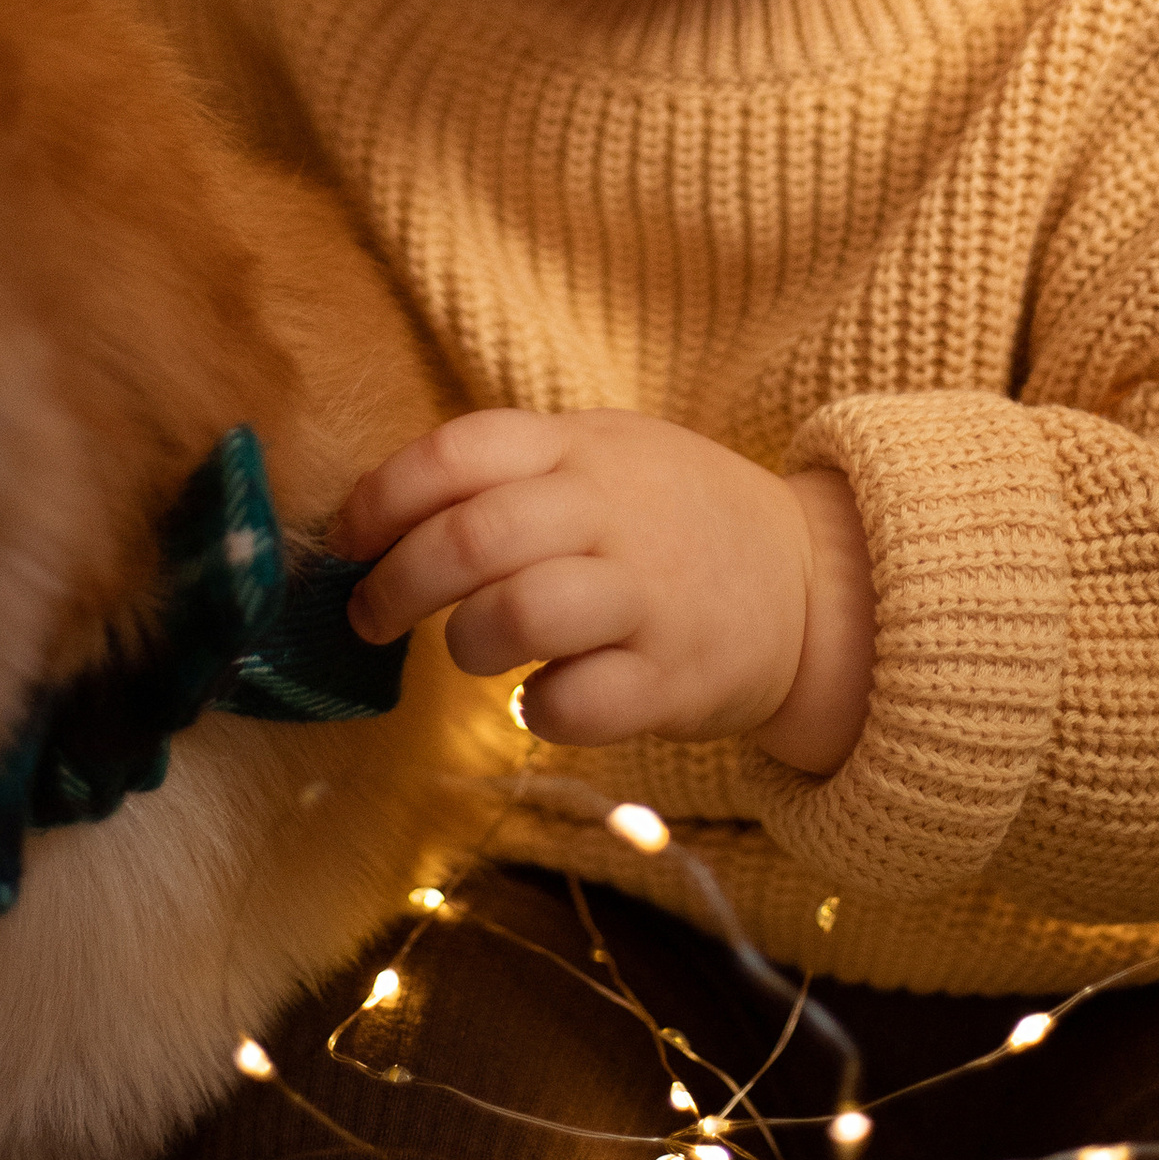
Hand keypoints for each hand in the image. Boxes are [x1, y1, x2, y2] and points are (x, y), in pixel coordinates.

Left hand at [332, 407, 873, 768]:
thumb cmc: (671, 519)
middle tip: (372, 618)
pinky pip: (575, 704)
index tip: (347, 542)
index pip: (457, 453)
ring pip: (517, 615)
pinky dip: (537, 709)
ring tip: (469, 651)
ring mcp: (647, 596)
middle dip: (396, 584)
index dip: (381, 499)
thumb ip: (506, 472)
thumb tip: (374, 514)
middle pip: (472, 537)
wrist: (811, 582)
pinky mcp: (673, 680)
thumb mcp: (602, 456)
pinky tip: (542, 698)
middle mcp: (611, 514)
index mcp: (580, 450)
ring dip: (465, 642)